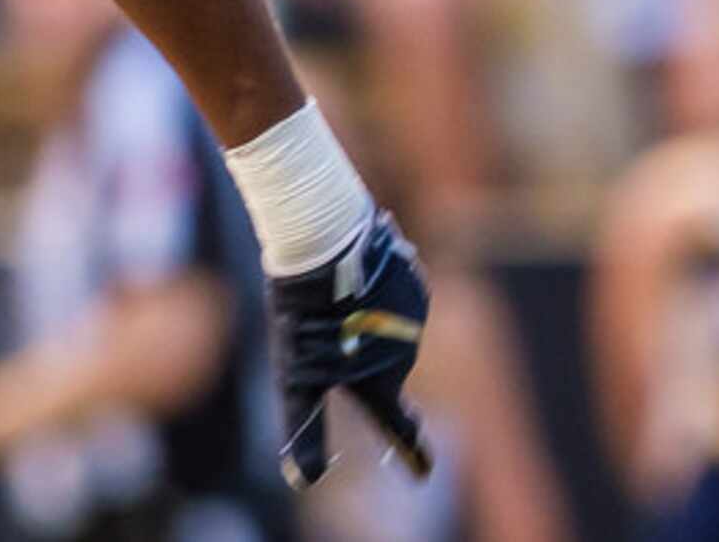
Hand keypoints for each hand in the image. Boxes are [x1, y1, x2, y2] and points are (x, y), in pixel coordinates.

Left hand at [268, 209, 434, 488]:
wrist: (322, 237)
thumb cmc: (304, 313)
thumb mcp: (295, 378)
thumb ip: (305, 428)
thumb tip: (304, 481)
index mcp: (381, 379)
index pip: (396, 427)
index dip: (410, 452)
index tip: (423, 474)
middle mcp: (406, 349)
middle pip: (375, 360)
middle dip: (350, 347)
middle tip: (319, 322)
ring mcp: (414, 308)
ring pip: (378, 317)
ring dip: (356, 309)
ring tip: (328, 288)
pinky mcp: (410, 270)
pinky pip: (385, 281)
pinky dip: (364, 278)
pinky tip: (346, 263)